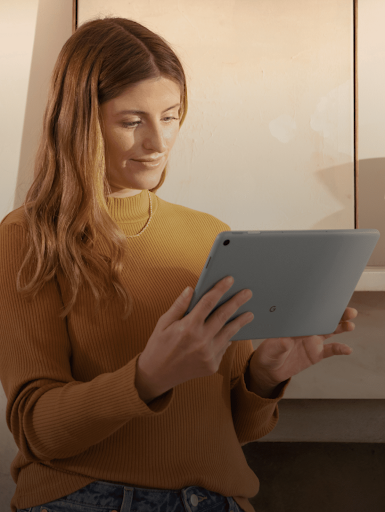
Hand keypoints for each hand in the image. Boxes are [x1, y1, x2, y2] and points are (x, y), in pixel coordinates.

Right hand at [136, 276, 253, 402]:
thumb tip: (191, 289)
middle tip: (248, 293)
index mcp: (188, 327)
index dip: (220, 289)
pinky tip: (233, 331)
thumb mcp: (163, 322)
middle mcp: (200, 341)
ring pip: (229, 333)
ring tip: (249, 313)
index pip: (208, 302)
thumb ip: (179, 305)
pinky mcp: (212, 365)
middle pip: (223, 316)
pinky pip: (223, 347)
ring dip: (240, 322)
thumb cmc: (159, 345)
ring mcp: (208, 355)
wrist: (157, 376)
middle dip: (237, 302)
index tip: (229, 280)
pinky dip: (228, 338)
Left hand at [248, 307, 357, 396]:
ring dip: (341, 327)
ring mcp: (312, 341)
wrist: (269, 369)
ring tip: (351, 325)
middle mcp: (306, 329)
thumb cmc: (268, 353)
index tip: (331, 301)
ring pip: (330, 331)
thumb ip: (279, 344)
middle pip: (324, 319)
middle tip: (349, 311)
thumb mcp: (270, 348)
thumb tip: (286, 340)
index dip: (321, 306)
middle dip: (337, 314)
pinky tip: (348, 349)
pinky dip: (340, 349)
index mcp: (295, 323)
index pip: (310, 312)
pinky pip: (330, 350)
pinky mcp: (316, 354)